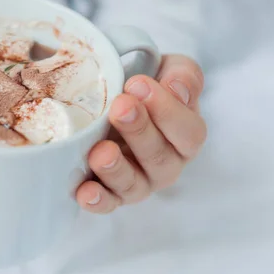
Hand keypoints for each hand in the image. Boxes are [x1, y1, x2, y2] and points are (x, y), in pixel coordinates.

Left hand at [76, 55, 205, 212]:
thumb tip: (177, 88)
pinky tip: (85, 192)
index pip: (188, 132)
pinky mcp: (110, 192)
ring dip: (117, 169)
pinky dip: (97, 200)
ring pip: (133, 185)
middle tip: (120, 107)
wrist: (113, 94)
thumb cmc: (147, 84)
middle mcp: (166, 164)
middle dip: (139, 132)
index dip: (167, 111)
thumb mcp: (170, 70)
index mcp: (186, 136)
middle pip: (159, 158)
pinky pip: (107, 203)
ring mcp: (138, 181)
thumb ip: (183, 76)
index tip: (139, 85)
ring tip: (100, 152)